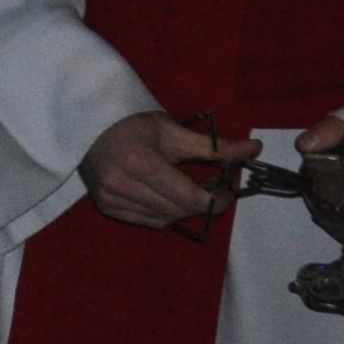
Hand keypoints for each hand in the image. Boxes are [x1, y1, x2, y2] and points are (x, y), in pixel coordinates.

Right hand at [79, 109, 255, 228]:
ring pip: (165, 219)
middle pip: (179, 210)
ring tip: (191, 189)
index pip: (190, 198)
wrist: (87, 124)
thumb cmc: (133, 123)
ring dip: (185, 209)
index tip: (227, 187)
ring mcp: (111, 197)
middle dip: (203, 202)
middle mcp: (122, 185)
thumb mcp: (174, 131)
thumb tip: (256, 149)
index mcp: (140, 162)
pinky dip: (165, 212)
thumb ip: (215, 147)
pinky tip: (168, 195)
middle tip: (213, 185)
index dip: (216, 198)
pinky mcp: (106, 206)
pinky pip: (148, 220)